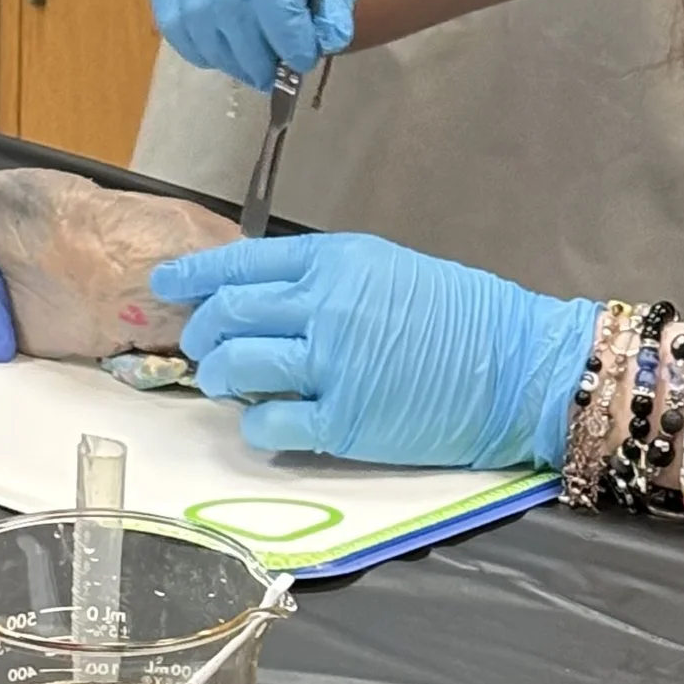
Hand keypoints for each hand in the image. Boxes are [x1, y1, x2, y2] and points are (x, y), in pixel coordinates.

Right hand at [143, 0, 363, 93]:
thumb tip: (320, 42)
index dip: (285, 26)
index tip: (301, 56)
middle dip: (253, 51)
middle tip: (272, 74)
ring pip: (192, 9)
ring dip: (223, 53)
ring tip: (248, 66)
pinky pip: (166, 7)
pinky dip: (193, 42)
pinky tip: (218, 50)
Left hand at [151, 232, 597, 467]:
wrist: (518, 366)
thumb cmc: (460, 315)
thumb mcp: (387, 268)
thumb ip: (323, 278)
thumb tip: (260, 297)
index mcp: (336, 259)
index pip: (242, 262)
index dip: (194, 275)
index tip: (166, 285)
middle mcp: (327, 304)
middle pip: (228, 314)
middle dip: (202, 332)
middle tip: (203, 346)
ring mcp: (334, 364)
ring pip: (237, 368)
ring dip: (221, 378)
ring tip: (229, 383)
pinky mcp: (346, 422)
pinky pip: (271, 425)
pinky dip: (257, 424)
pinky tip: (268, 421)